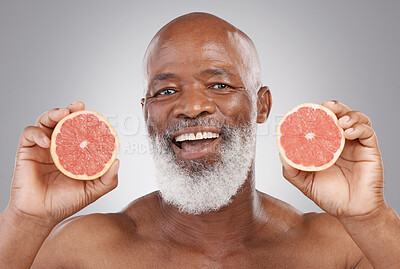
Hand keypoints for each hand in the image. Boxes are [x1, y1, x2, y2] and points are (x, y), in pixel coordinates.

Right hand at [8, 102, 118, 224]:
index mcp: (73, 152)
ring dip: (53, 114)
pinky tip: (47, 141)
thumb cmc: (65, 202)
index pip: (80, 130)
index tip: (95, 115)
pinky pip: (29, 134)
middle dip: (71, 110)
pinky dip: (37, 133)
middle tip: (79, 106)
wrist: (40, 215)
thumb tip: (117, 162)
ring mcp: (42, 147)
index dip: (86, 120)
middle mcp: (58, 146)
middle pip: (63, 120)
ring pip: (45, 121)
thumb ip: (107, 179)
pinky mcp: (26, 151)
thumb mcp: (92, 191)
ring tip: (63, 114)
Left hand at [280, 101, 383, 217]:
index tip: (306, 110)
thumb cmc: (329, 196)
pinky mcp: (370, 150)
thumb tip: (281, 151)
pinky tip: (348, 133)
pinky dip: (359, 128)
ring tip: (340, 121)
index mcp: (325, 145)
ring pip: (356, 119)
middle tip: (326, 106)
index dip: (316, 114)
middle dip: (334, 107)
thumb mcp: (304, 181)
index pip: (322, 122)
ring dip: (348, 114)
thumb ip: (291, 167)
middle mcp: (341, 142)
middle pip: (340, 115)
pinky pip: (368, 132)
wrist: (351, 212)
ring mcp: (356, 145)